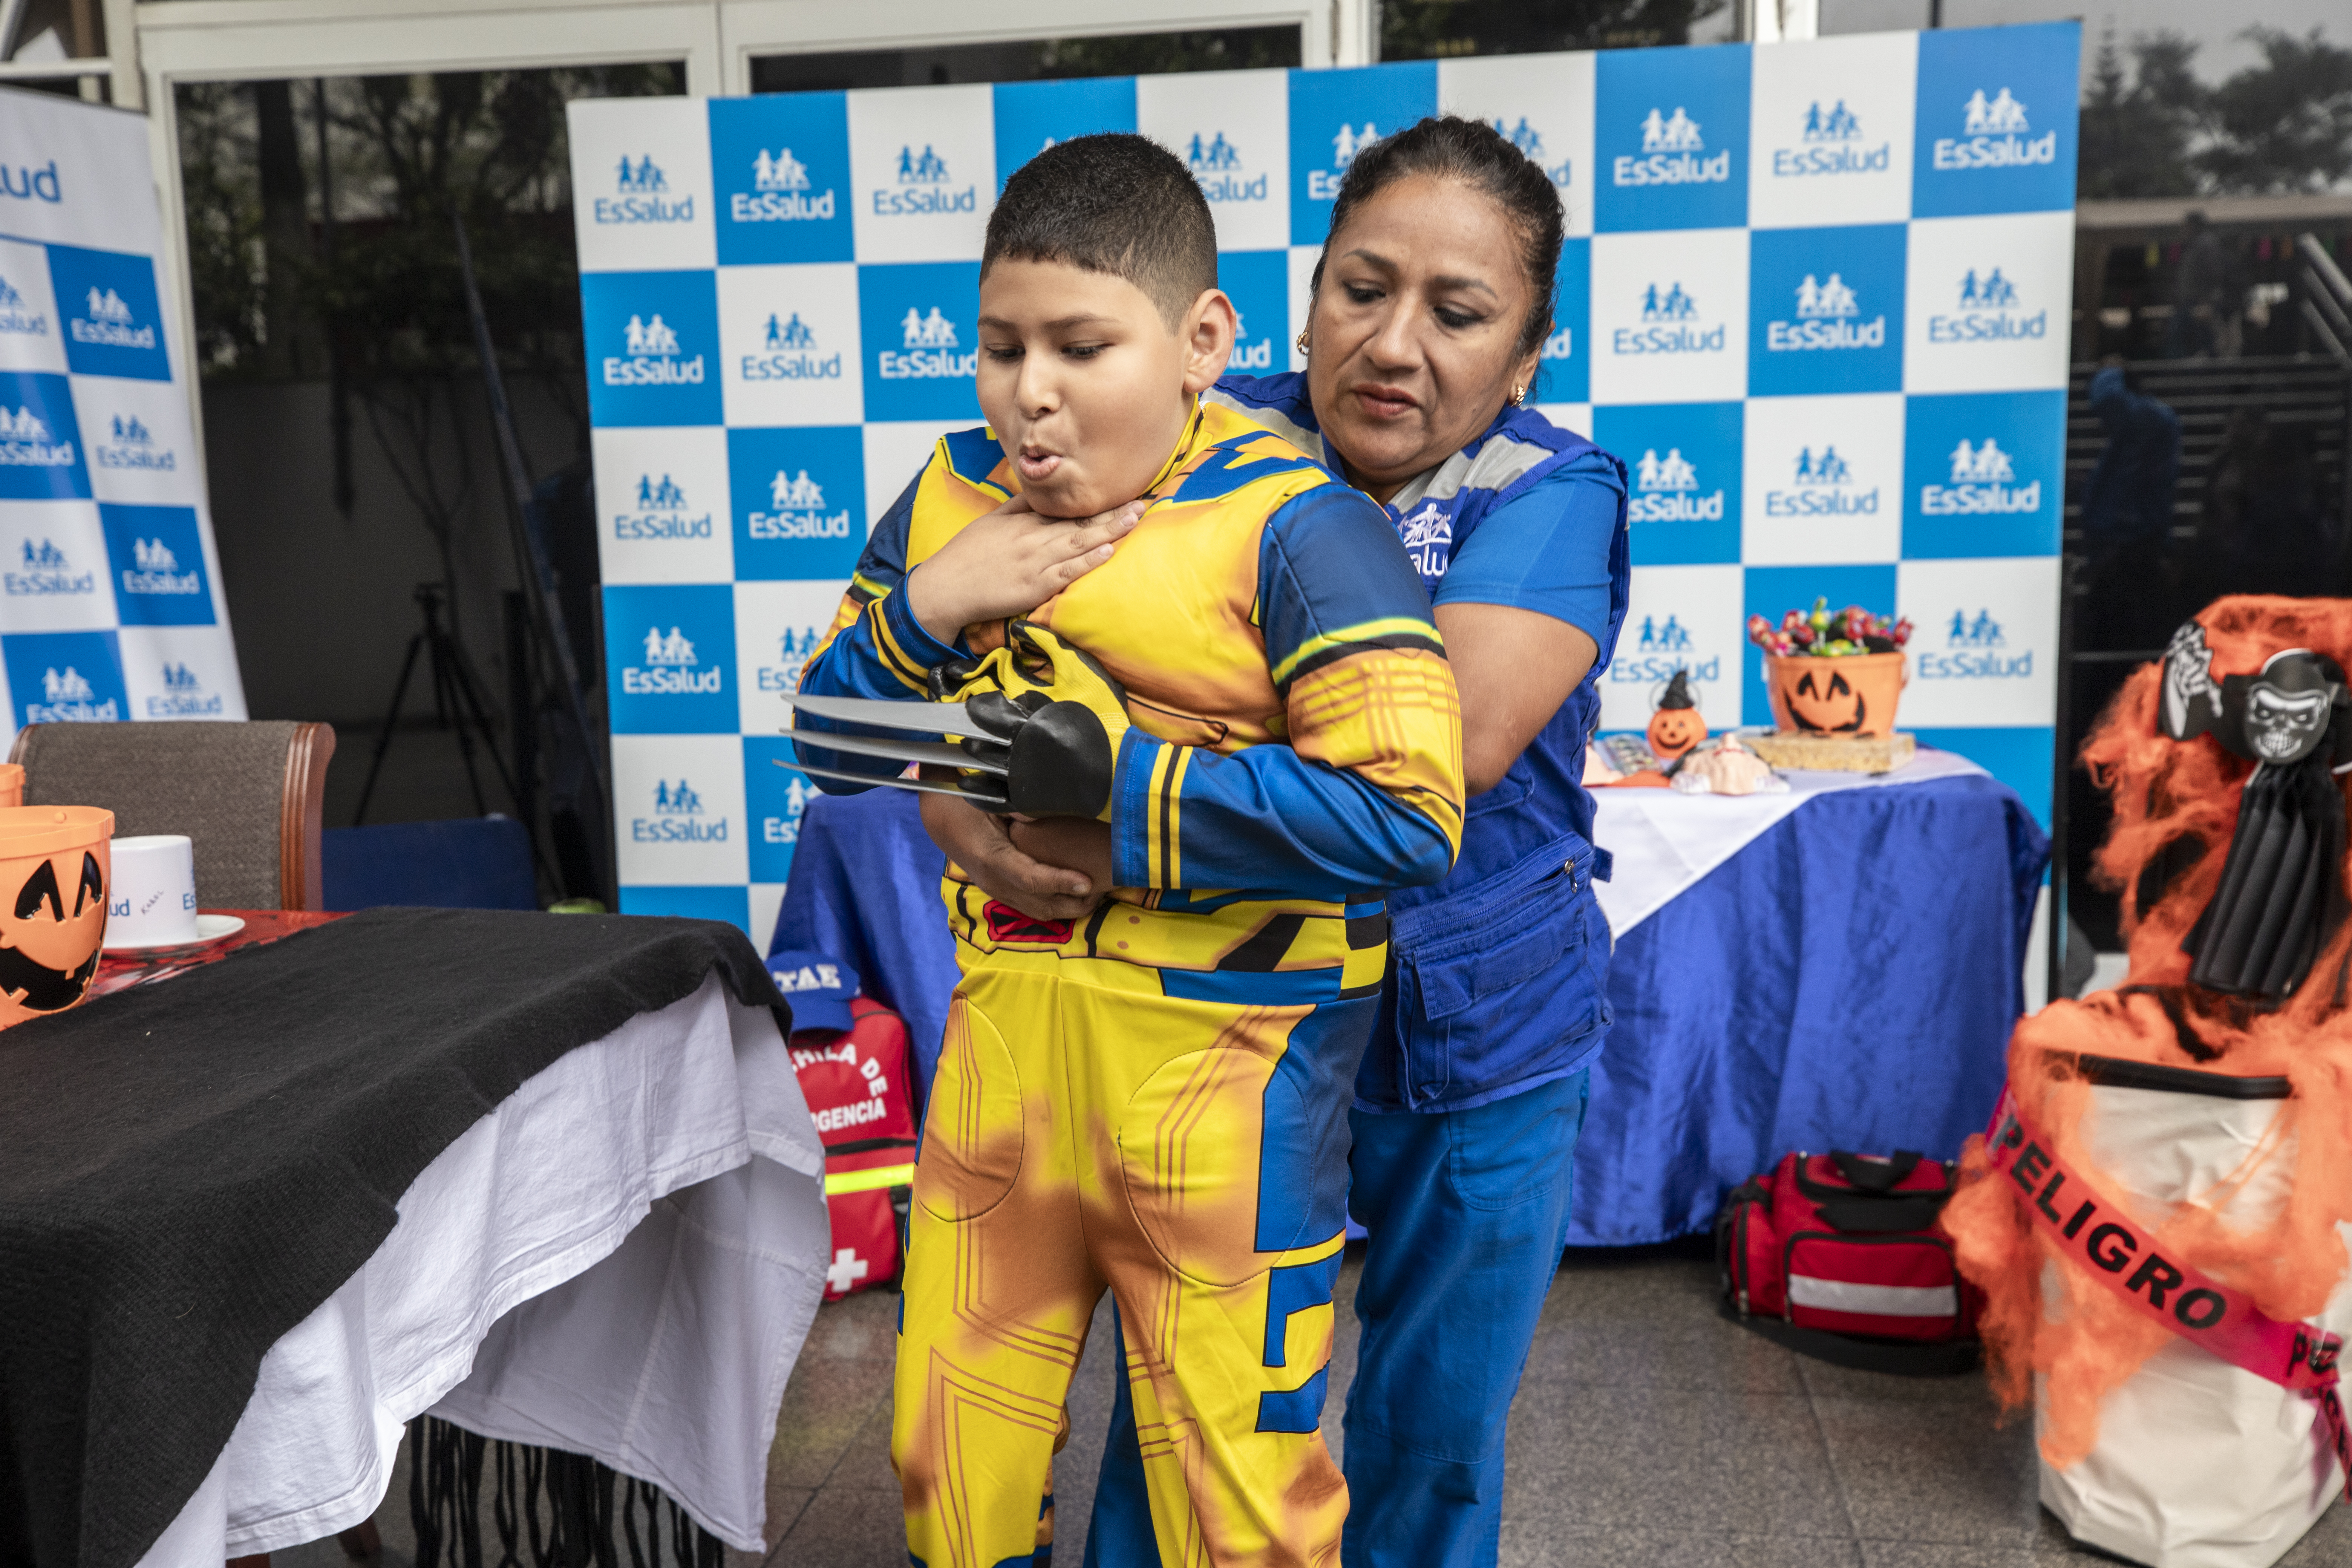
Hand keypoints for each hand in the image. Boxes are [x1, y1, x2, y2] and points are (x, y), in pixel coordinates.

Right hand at [904, 494, 1144, 645]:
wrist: (945, 588)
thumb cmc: (966, 555)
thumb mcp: (991, 522)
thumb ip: (1019, 506)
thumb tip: (1041, 490)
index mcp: (1023, 521)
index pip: (1066, 506)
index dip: (1097, 499)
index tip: (1122, 489)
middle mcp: (1031, 538)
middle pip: (1079, 522)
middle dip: (1113, 512)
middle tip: (1143, 501)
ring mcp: (1034, 563)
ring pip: (1078, 543)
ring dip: (1109, 531)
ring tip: (1135, 519)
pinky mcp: (1033, 587)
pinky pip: (1066, 572)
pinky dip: (1088, 561)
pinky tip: (1108, 551)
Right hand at [918, 792, 1106, 922]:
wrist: (940, 818)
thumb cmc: (967, 804)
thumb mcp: (990, 799)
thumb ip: (1019, 806)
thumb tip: (1048, 809)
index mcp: (992, 857)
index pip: (1031, 878)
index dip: (1060, 882)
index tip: (1087, 881)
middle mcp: (994, 882)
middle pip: (1041, 905)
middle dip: (1075, 903)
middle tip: (1105, 889)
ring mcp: (997, 892)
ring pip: (1039, 912)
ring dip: (1070, 908)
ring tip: (1098, 894)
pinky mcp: (1002, 893)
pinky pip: (1033, 909)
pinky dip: (1058, 906)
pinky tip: (1078, 895)